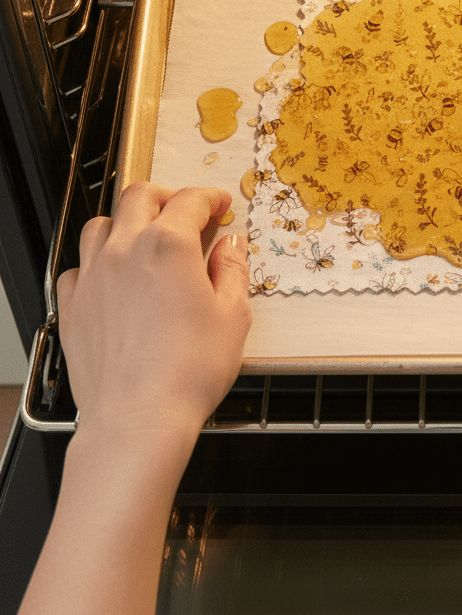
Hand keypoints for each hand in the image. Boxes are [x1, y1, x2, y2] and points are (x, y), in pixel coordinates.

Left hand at [56, 183, 252, 440]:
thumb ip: (232, 270)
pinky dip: (97, 262)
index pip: (190, 200)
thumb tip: (231, 245)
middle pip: (139, 196)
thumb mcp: (233, 315)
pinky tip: (114, 278)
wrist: (139, 418)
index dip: (210, 197)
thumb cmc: (189, 371)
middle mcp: (126, 250)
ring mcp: (94, 276)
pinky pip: (78, 267)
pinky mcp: (73, 306)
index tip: (220, 205)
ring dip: (127, 221)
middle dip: (167, 197)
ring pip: (101, 224)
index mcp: (169, 245)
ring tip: (145, 238)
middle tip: (185, 212)